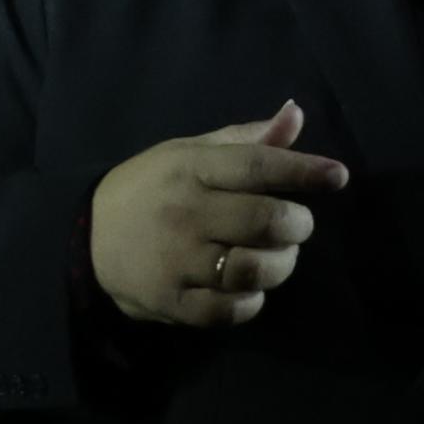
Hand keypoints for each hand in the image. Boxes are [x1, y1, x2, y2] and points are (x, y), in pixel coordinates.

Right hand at [88, 101, 349, 328]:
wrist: (86, 237)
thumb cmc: (151, 188)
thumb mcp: (189, 153)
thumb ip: (246, 141)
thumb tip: (296, 114)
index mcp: (191, 168)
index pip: (258, 165)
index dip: (304, 171)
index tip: (337, 176)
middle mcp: (185, 212)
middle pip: (266, 220)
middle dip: (298, 224)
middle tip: (296, 225)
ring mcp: (176, 260)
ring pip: (254, 268)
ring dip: (281, 265)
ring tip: (277, 257)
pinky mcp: (170, 301)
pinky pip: (230, 309)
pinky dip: (252, 301)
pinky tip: (249, 288)